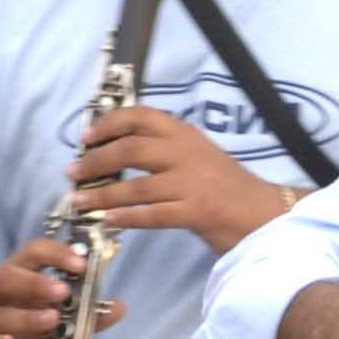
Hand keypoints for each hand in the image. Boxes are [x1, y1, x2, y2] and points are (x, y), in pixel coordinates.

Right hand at [0, 238, 124, 338]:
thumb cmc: (27, 332)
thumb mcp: (60, 322)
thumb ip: (86, 314)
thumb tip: (120, 306)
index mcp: (20, 278)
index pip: (33, 253)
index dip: (56, 254)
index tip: (80, 263)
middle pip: (8, 276)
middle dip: (36, 282)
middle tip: (63, 291)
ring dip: (25, 315)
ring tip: (52, 321)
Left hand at [68, 108, 292, 253]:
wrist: (266, 214)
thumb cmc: (227, 187)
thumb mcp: (198, 155)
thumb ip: (166, 149)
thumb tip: (118, 149)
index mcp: (186, 134)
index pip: (141, 116)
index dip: (109, 123)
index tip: (86, 137)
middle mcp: (188, 153)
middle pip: (131, 149)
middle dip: (96, 161)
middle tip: (73, 172)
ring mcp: (193, 183)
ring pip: (137, 186)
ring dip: (103, 195)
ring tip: (79, 201)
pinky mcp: (197, 211)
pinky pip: (153, 214)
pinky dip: (126, 217)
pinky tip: (107, 221)